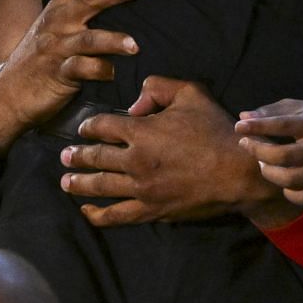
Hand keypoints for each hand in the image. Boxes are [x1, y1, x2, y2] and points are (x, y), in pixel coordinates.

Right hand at [0, 0, 148, 150]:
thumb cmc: (38, 59)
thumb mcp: (54, 27)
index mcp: (60, 5)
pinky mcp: (58, 74)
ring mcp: (57, 47)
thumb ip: (79, 10)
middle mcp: (58, 20)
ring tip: (136, 44)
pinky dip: (101, 71)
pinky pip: (81, 69)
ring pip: (88, 38)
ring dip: (113, 39)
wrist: (7, 94)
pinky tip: (116, 73)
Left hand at [58, 76, 276, 226]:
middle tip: (64, 156)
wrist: (238, 172)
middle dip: (76, 156)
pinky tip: (87, 212)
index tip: (83, 128)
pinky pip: (117, 216)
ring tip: (65, 182)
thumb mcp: (191, 94)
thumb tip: (136, 101)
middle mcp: (135, 161)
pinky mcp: (152, 210)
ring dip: (79, 183)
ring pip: (100, 187)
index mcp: (141, 131)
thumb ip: (159, 87)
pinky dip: (98, 215)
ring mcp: (141, 188)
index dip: (89, 126)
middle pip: (95, 157)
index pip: (102, 126)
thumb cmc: (216, 130)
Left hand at [234, 99, 302, 206]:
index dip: (258, 126)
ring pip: (290, 180)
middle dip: (258, 151)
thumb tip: (243, 118)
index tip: (239, 127)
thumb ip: (273, 111)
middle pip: (283, 156)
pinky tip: (282, 180)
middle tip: (246, 144)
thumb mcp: (302, 108)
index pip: (283, 125)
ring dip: (268, 172)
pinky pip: (302, 197)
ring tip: (262, 162)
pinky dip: (286, 191)